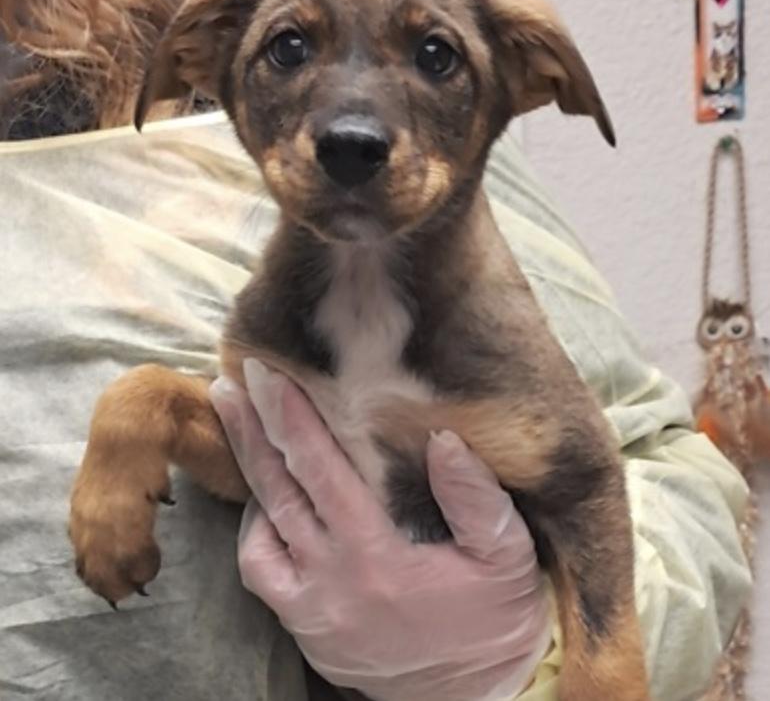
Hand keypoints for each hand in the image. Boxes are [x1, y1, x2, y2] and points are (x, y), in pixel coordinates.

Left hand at [210, 360, 550, 700]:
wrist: (480, 697)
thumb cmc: (496, 619)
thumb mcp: (505, 556)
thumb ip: (475, 497)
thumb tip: (442, 438)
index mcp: (378, 556)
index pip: (322, 473)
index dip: (292, 421)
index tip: (269, 378)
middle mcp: (333, 581)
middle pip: (278, 491)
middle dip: (251, 432)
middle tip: (228, 384)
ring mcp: (312, 609)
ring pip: (261, 527)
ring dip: (248, 473)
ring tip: (238, 426)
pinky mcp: (306, 628)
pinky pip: (261, 573)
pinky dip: (255, 531)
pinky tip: (265, 501)